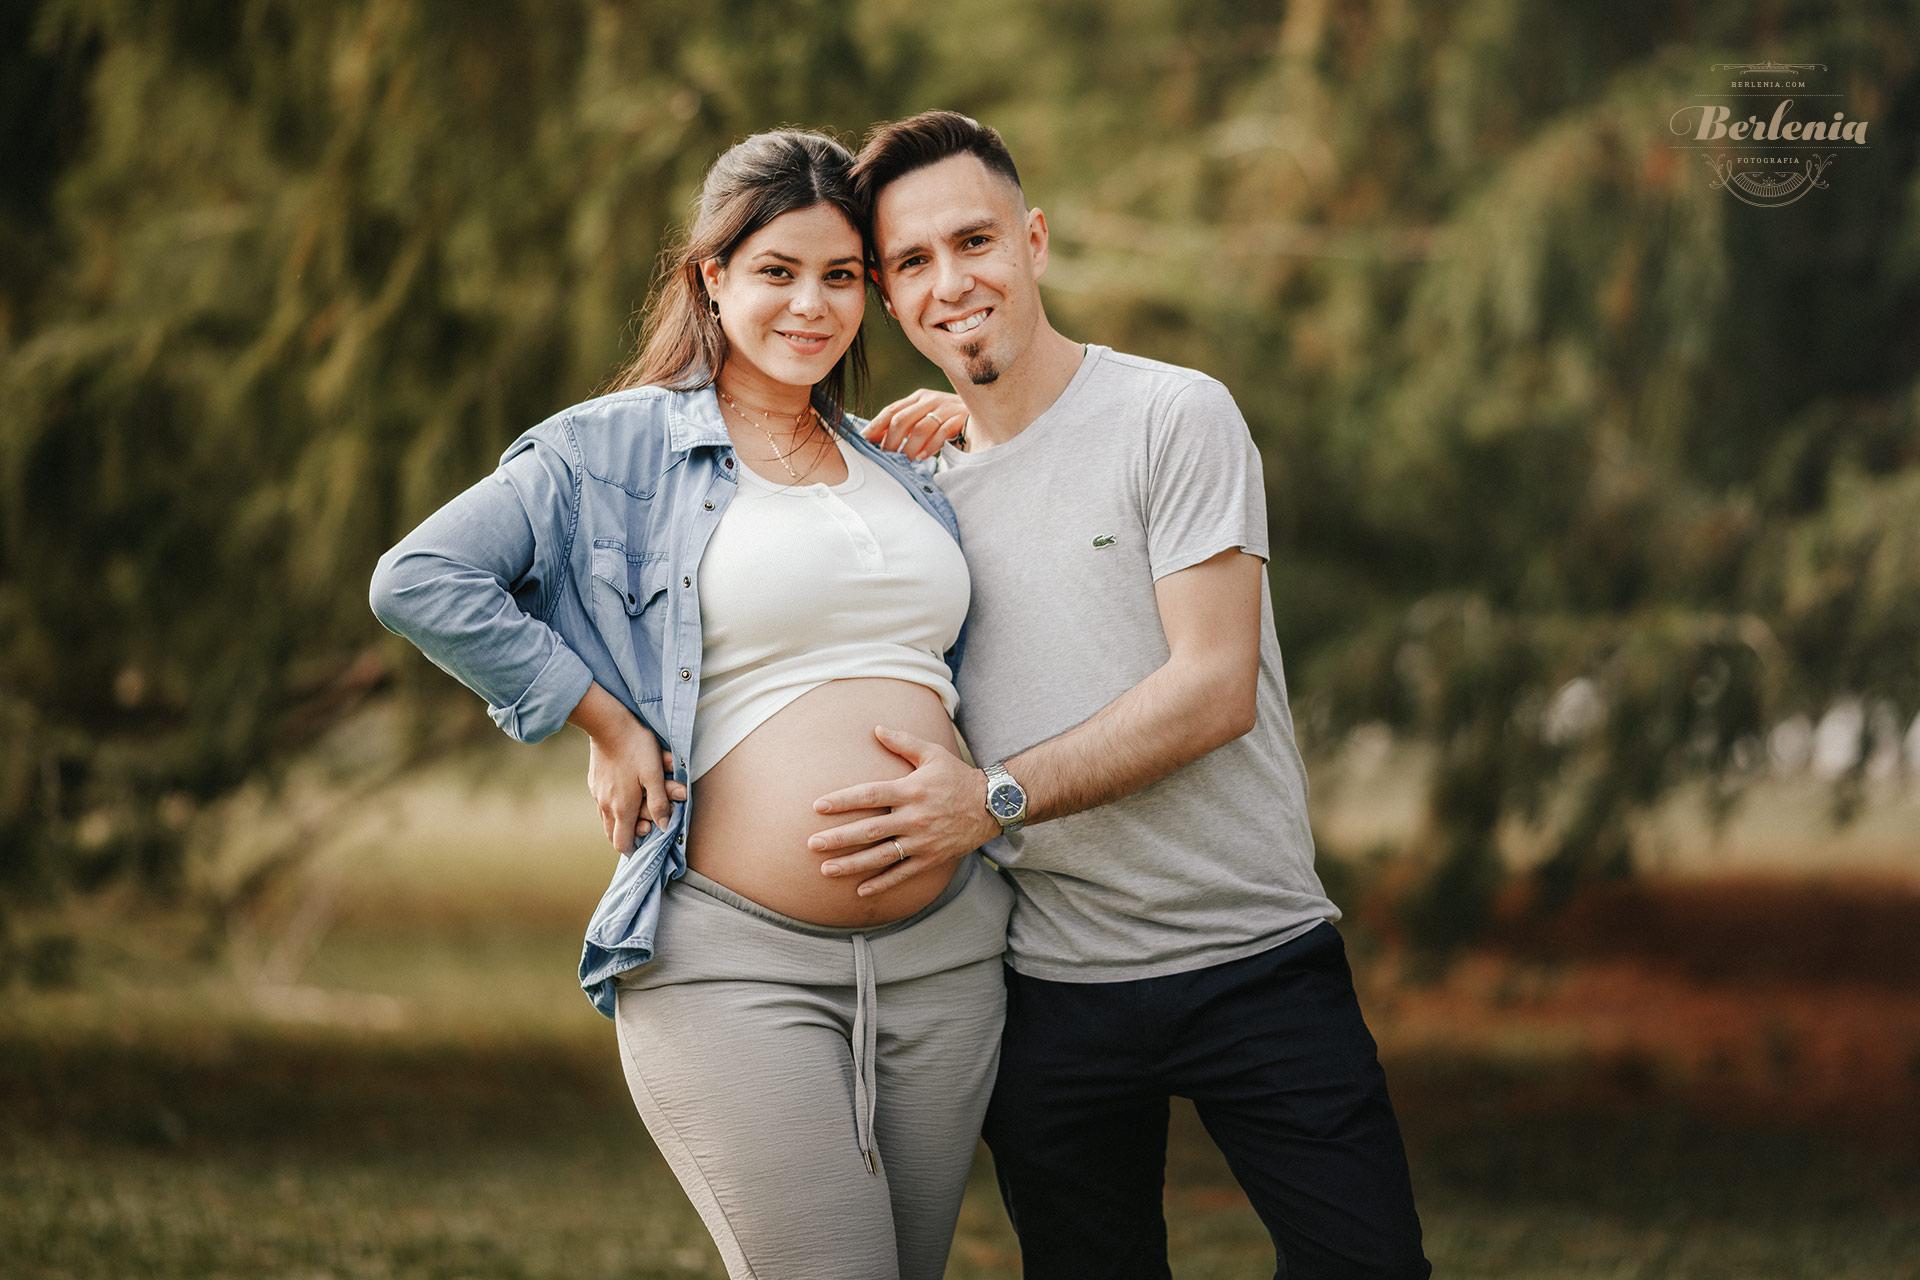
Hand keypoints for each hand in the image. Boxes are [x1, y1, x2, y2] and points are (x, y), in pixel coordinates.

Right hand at [586, 725, 686, 854]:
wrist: (608, 725)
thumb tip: (664, 826)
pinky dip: (613, 805)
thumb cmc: (636, 748)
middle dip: (629, 834)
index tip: (647, 835)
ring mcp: (597, 794)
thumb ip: (659, 802)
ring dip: (621, 819)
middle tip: (646, 822)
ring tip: (637, 806)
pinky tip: (625, 791)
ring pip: (606, 819)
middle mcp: (605, 806)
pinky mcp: (594, 783)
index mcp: (621, 808)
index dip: (634, 847)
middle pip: (612, 835)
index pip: (621, 844)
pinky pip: (602, 803)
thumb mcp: (654, 774)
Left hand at [809, 726, 1001, 895]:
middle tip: (812, 844)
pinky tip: (860, 890)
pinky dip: (882, 883)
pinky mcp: (931, 857)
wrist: (992, 805)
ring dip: (852, 864)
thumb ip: (903, 742)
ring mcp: (922, 840)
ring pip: (882, 856)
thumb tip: (876, 728)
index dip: (843, 801)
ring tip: (826, 870)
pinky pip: (903, 873)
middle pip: (870, 830)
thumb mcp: (933, 753)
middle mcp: (914, 817)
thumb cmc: (957, 776)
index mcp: (910, 790)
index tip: (818, 806)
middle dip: (839, 838)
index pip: (870, 795)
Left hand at [865, 389, 968, 460]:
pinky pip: (942, 434)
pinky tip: (922, 457)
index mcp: (919, 398)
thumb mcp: (927, 416)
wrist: (986, 413)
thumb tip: (875, 439)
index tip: (864, 441)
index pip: (892, 410)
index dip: (876, 426)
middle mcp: (931, 400)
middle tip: (884, 458)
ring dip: (908, 448)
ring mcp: (946, 408)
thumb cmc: (950, 420)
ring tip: (903, 461)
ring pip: (920, 429)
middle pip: (902, 420)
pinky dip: (930, 447)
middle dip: (890, 441)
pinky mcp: (961, 419)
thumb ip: (906, 424)